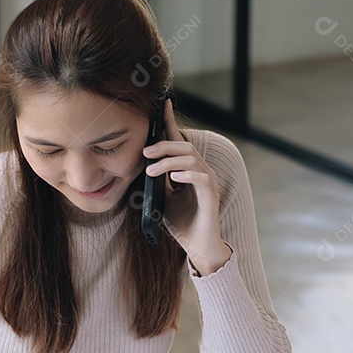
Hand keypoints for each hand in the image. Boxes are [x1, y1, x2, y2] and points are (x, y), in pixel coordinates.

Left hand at [142, 98, 230, 274]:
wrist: (198, 247)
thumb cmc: (182, 223)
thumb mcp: (163, 199)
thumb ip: (157, 182)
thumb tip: (140, 167)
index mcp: (189, 170)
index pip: (180, 142)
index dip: (171, 123)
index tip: (163, 105)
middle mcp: (201, 172)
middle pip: (185, 147)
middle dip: (164, 146)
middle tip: (145, 153)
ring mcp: (208, 183)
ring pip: (191, 160)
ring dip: (169, 162)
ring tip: (152, 170)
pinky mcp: (212, 197)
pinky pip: (202, 178)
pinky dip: (187, 175)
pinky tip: (174, 178)